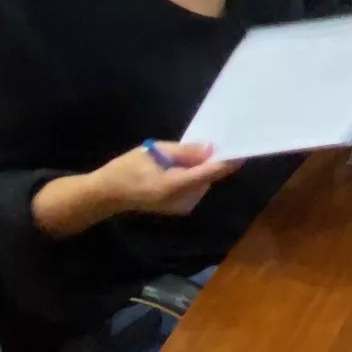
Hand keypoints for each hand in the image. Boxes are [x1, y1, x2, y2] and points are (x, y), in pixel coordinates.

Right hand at [93, 140, 240, 216]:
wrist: (107, 195)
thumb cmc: (126, 169)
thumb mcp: (154, 151)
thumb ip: (184, 152)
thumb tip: (211, 148)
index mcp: (175, 186)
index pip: (210, 172)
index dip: (228, 161)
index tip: (244, 148)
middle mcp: (184, 200)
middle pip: (208, 176)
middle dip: (209, 161)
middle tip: (200, 144)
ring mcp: (183, 206)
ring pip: (203, 181)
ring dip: (199, 168)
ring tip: (176, 158)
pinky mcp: (181, 207)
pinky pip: (195, 186)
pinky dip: (192, 176)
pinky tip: (175, 169)